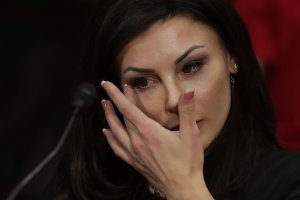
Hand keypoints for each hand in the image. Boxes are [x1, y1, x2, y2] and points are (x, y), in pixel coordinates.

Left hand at [101, 81, 212, 199]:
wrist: (182, 188)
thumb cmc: (188, 163)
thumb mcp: (191, 134)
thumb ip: (187, 111)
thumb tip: (189, 92)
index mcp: (150, 132)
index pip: (128, 109)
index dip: (117, 95)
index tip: (107, 85)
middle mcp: (138, 141)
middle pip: (122, 117)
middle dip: (115, 101)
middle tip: (110, 91)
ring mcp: (134, 153)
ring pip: (115, 131)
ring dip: (109, 117)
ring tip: (104, 106)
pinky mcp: (134, 162)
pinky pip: (117, 148)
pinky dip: (110, 138)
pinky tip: (107, 132)